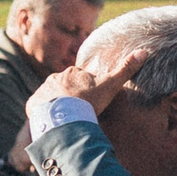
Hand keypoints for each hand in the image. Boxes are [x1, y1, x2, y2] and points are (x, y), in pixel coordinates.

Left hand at [35, 44, 149, 118]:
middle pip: (65, 89)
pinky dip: (44, 116)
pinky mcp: (32, 105)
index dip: (87, 92)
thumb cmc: (89, 101)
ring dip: (57, 107)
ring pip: (51, 99)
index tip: (90, 102)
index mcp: (73, 72)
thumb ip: (126, 69)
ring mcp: (42, 91)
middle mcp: (54, 78)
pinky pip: (38, 109)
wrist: (65, 118)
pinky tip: (52, 124)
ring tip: (67, 120)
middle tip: (79, 112)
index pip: (80, 80)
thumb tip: (144, 51)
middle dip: (71, 98)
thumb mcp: (110, 85)